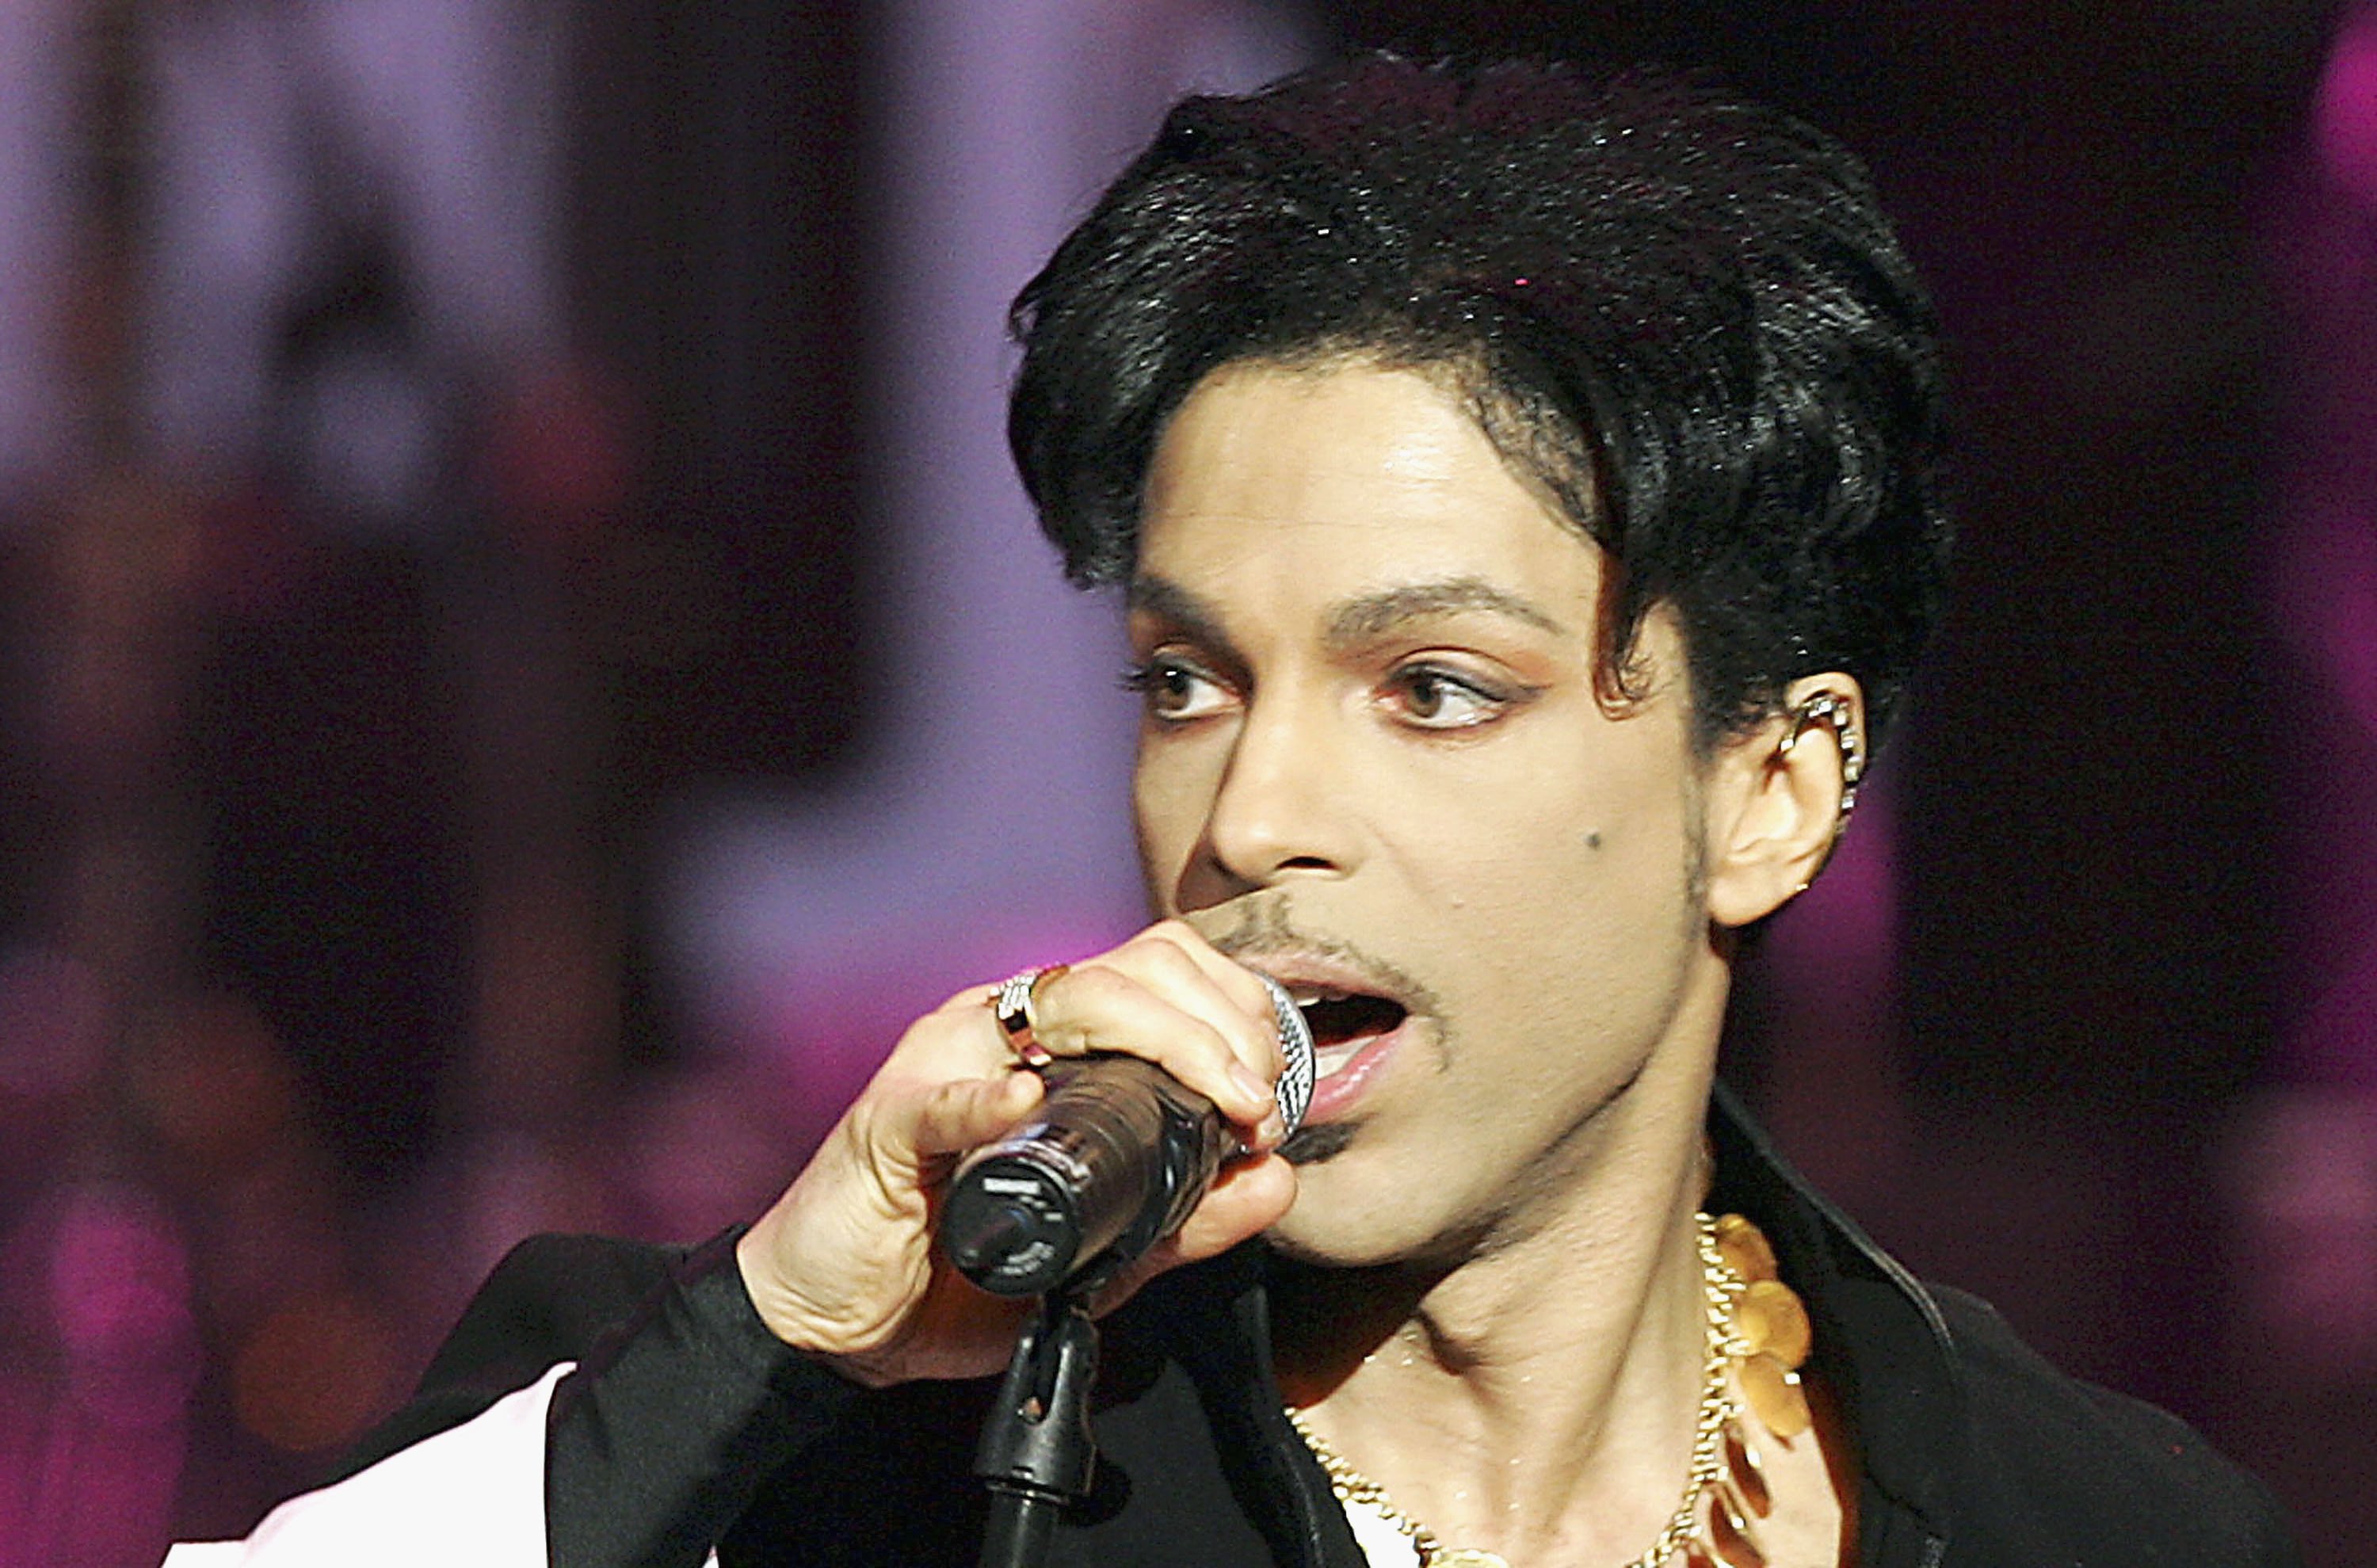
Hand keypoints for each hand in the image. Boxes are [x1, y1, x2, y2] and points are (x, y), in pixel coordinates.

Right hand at [734, 920, 1299, 1384]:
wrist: (844, 1326)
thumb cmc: (963, 1271)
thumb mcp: (1105, 1250)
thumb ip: (1189, 1217)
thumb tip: (1278, 1176)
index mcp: (1059, 1044)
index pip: (1166, 973)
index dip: (1238, 1015)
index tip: (1274, 1099)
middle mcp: (1008, 1031)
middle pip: (1134, 967)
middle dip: (1221, 1023)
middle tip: (1256, 1106)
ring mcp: (947, 1062)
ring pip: (1064, 998)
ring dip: (1164, 1040)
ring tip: (1214, 1105)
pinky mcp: (888, 1120)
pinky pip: (946, 1094)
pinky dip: (991, 1098)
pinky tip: (1029, 1105)